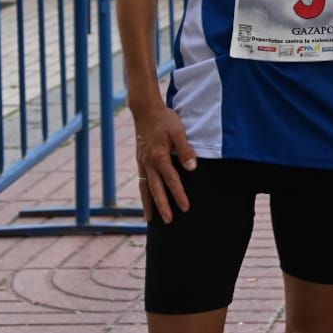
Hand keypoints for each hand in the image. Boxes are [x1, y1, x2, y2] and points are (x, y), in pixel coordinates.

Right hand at [131, 101, 196, 222]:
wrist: (145, 110)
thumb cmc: (164, 119)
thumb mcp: (178, 131)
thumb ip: (185, 150)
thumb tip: (192, 168)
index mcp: (159, 157)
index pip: (172, 181)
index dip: (179, 195)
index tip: (186, 207)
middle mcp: (148, 163)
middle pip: (156, 189)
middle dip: (163, 206)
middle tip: (170, 221)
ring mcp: (142, 162)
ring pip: (145, 188)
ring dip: (149, 204)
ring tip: (150, 219)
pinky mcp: (140, 160)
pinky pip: (141, 181)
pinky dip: (143, 193)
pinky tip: (146, 199)